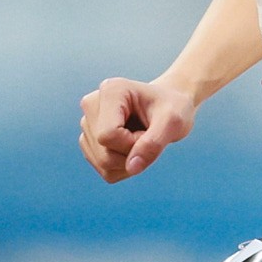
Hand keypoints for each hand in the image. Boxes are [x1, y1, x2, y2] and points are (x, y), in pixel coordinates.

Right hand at [79, 74, 193, 182]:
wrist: (168, 106)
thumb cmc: (173, 108)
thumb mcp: (173, 123)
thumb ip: (153, 144)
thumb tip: (131, 168)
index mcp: (110, 91)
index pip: (107, 135)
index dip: (132, 144)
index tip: (149, 132)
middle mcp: (92, 105)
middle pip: (104, 153)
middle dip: (131, 153)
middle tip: (148, 136)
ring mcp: (87, 124)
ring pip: (102, 164)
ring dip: (129, 161)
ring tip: (141, 139)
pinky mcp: (89, 142)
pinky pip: (105, 170)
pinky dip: (124, 167)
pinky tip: (134, 149)